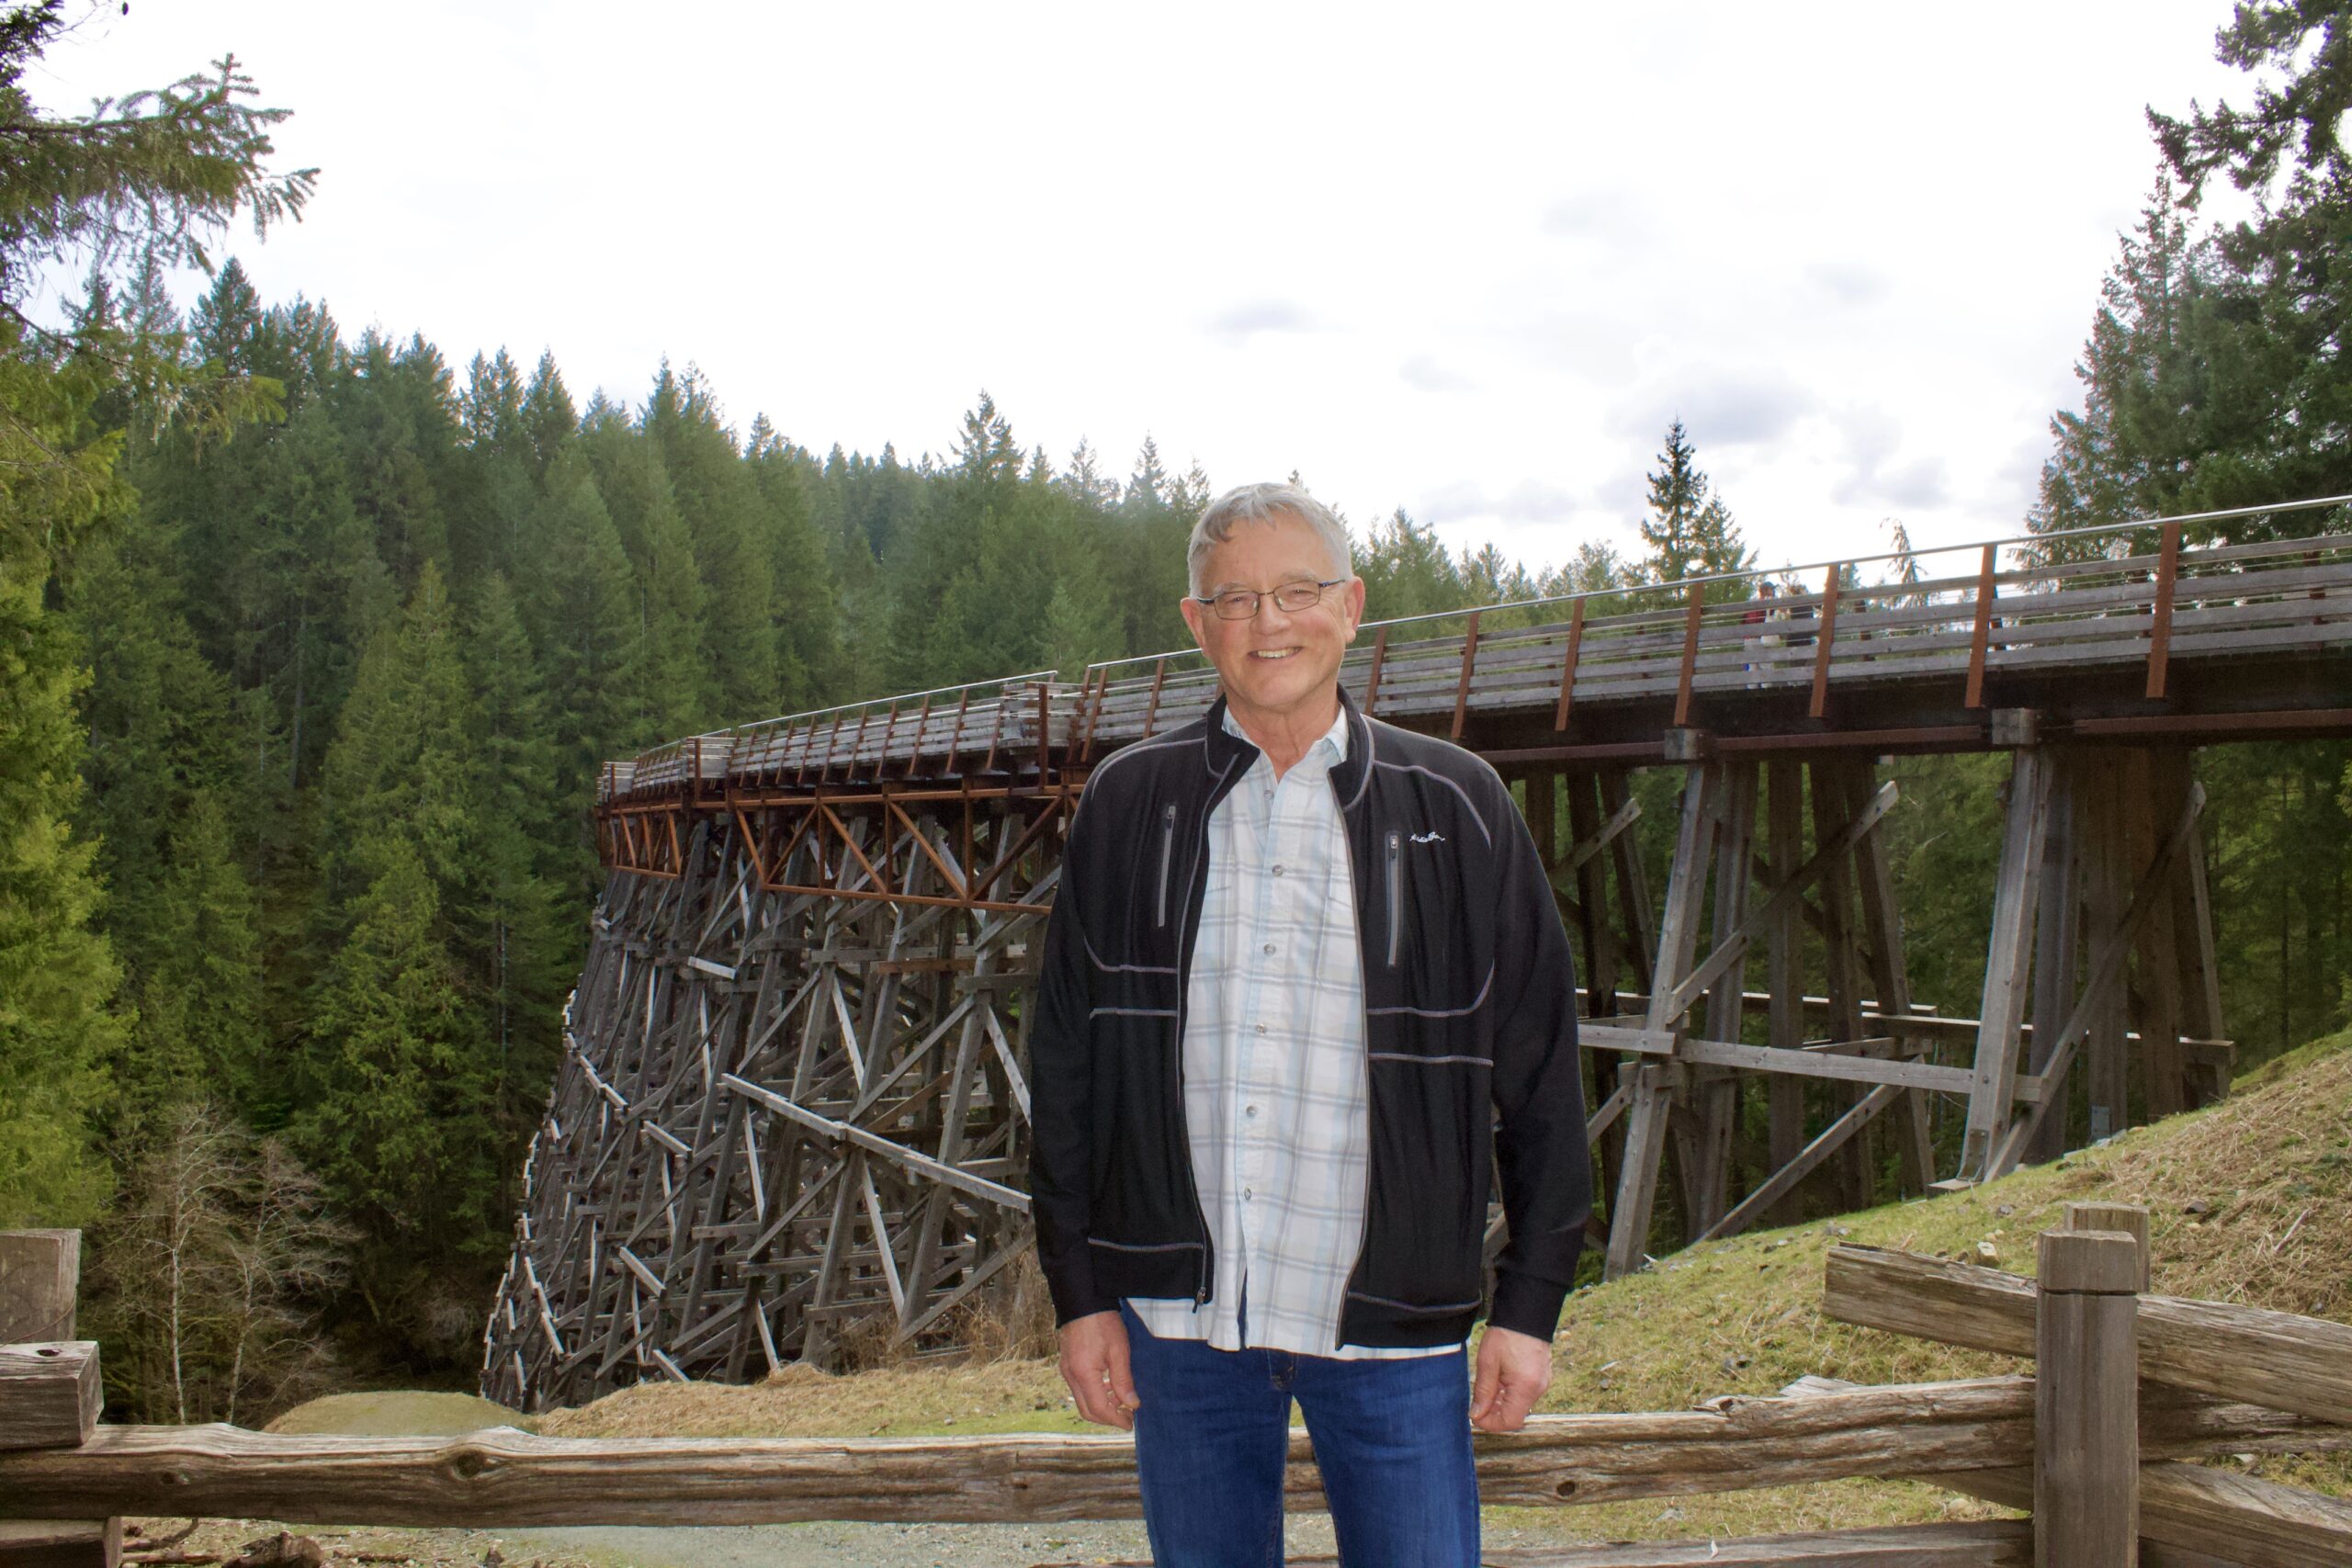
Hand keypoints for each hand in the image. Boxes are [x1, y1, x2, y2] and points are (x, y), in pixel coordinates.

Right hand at [1058, 1311, 1139, 1429]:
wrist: (1082, 1302)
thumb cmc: (1102, 1323)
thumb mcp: (1119, 1351)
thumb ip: (1124, 1380)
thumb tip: (1132, 1404)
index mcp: (1084, 1374)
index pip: (1099, 1409)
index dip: (1116, 1420)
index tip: (1130, 1423)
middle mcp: (1071, 1376)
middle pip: (1087, 1411)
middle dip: (1108, 1418)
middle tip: (1127, 1417)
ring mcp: (1066, 1371)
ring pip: (1082, 1402)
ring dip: (1101, 1407)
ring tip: (1122, 1402)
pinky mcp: (1066, 1365)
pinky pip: (1079, 1389)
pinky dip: (1094, 1395)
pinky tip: (1109, 1387)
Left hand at [1469, 1324, 1551, 1432]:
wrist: (1526, 1312)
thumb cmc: (1506, 1334)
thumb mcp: (1487, 1363)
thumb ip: (1483, 1391)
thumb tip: (1476, 1415)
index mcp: (1526, 1387)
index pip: (1510, 1421)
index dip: (1491, 1423)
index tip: (1475, 1415)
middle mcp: (1538, 1389)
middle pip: (1515, 1415)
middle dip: (1494, 1413)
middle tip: (1477, 1401)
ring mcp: (1542, 1383)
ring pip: (1519, 1405)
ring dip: (1501, 1402)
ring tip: (1486, 1386)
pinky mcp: (1541, 1376)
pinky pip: (1524, 1393)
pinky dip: (1510, 1393)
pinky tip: (1498, 1380)